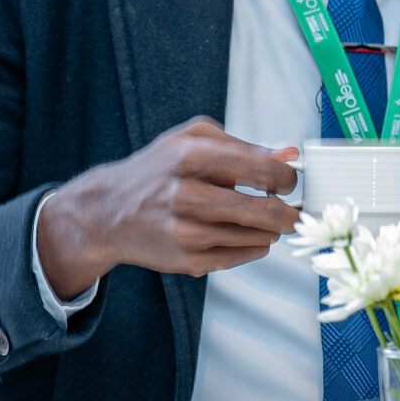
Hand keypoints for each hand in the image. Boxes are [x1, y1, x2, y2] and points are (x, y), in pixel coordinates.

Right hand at [36, 117, 300, 296]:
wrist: (107, 212)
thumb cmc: (157, 171)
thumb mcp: (192, 140)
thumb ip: (244, 145)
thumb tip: (290, 153)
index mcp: (190, 156)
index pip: (261, 169)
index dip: (287, 177)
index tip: (289, 181)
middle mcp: (185, 195)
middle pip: (264, 210)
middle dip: (289, 212)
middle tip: (292, 210)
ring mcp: (185, 232)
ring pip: (258, 237)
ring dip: (271, 229)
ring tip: (263, 219)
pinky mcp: (187, 260)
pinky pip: (241, 256)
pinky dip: (253, 245)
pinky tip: (243, 234)